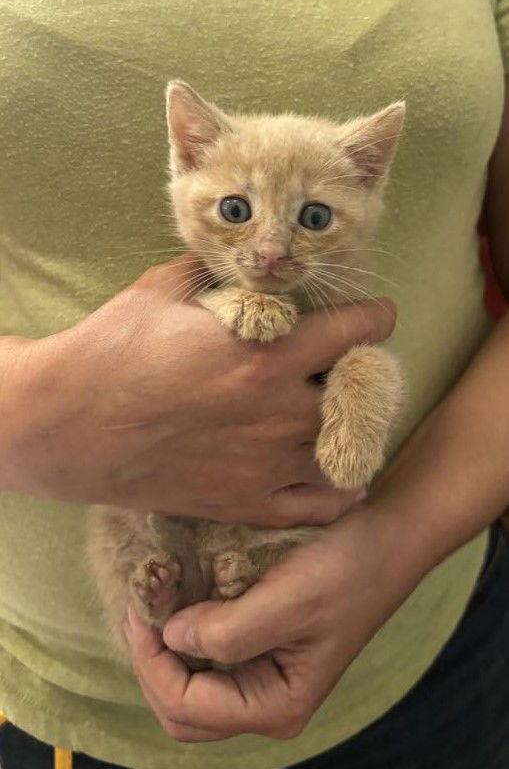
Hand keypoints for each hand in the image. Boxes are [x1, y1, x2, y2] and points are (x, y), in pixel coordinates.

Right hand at [1, 255, 394, 525]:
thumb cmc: (112, 352)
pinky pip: (316, 506)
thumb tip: (235, 262)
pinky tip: (343, 479)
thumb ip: (214, 274)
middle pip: (360, 393)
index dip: (374, 316)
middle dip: (364, 374)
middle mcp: (280, 412)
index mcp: (268, 354)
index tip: (378, 314)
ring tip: (348, 418)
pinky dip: (338, 493)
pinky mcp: (245, 501)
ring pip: (346, 451)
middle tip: (354, 366)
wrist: (68, 426)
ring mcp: (267, 464)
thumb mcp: (163, 291)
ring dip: (354, 429)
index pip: (354, 330)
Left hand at [123, 501, 428, 741]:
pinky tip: (181, 596)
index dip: (151, 662)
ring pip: (190, 685)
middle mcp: (266, 702)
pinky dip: (186, 631)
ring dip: (165, 648)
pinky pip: (208, 656)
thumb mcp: (290, 600)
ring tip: (156, 599)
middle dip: (152, 662)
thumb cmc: (347, 569)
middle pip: (182, 709)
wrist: (386, 539)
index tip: (140, 608)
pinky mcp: (262, 648)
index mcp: (276, 705)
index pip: (186, 707)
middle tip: (141, 607)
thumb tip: (171, 637)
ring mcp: (264, 676)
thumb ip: (228, 631)